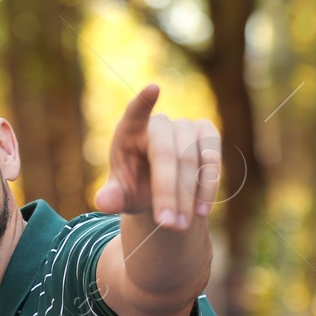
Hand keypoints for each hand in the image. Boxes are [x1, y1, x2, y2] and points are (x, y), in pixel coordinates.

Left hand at [93, 85, 219, 231]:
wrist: (162, 191)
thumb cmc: (134, 188)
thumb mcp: (120, 196)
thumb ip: (111, 197)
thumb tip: (104, 202)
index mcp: (129, 132)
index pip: (134, 114)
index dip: (143, 102)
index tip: (153, 89)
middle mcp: (159, 124)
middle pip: (166, 154)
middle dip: (167, 192)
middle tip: (166, 225)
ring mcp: (185, 126)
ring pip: (192, 160)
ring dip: (187, 197)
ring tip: (178, 226)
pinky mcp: (208, 134)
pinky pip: (212, 160)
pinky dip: (207, 188)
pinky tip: (200, 212)